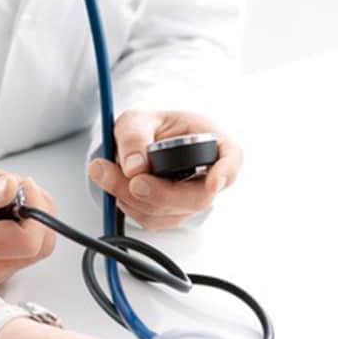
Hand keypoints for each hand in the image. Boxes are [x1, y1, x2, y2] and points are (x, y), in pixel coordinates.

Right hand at [0, 156, 56, 287]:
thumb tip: (11, 189)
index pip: (29, 241)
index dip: (36, 208)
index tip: (20, 184)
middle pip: (40, 246)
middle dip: (36, 211)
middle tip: (9, 188)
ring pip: (38, 248)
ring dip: (30, 218)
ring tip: (0, 200)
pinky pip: (28, 251)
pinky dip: (23, 228)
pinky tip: (0, 216)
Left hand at [87, 110, 241, 229]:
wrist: (138, 144)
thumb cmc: (150, 127)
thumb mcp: (137, 119)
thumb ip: (134, 136)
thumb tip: (135, 167)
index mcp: (214, 143)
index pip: (232, 159)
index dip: (226, 173)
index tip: (213, 182)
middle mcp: (209, 176)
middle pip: (197, 197)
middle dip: (161, 193)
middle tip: (133, 182)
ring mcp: (192, 200)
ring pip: (170, 212)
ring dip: (133, 197)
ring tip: (105, 171)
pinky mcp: (172, 215)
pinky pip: (152, 220)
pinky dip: (129, 205)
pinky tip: (117, 184)